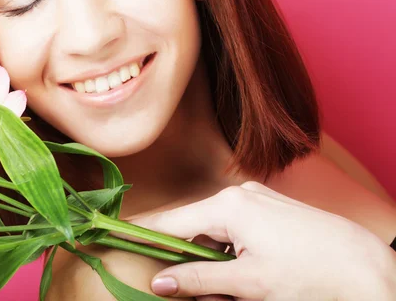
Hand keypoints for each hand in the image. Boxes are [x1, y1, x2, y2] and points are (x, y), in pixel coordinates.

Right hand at [128, 182, 395, 299]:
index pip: (171, 220)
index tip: (117, 236)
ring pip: (214, 229)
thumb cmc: (309, 273)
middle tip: (193, 289)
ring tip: (232, 287)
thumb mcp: (248, 283)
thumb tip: (160, 283)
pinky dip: (229, 249)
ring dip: (211, 257)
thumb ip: (198, 280)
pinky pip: (234, 226)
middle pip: (192, 225)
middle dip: (187, 257)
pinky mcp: (268, 207)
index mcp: (228, 206)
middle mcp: (238, 194)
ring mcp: (255, 198)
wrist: (366, 266)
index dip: (143, 232)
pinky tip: (245, 272)